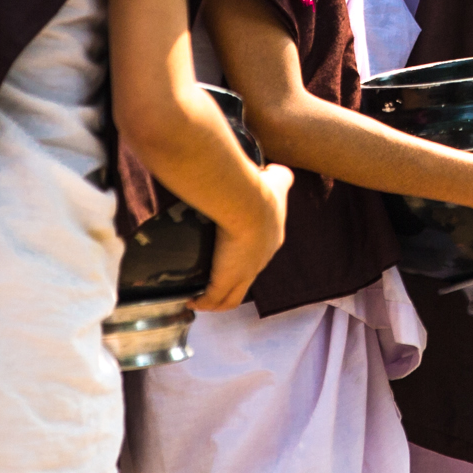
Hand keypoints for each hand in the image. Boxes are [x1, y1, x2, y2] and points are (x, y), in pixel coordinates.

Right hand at [197, 163, 294, 311]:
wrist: (249, 205)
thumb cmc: (261, 191)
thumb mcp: (278, 181)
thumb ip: (280, 175)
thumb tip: (275, 170)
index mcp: (272, 239)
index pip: (260, 253)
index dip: (247, 256)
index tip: (233, 255)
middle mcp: (260, 261)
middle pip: (246, 278)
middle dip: (232, 280)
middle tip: (215, 277)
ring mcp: (244, 274)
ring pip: (232, 296)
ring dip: (217, 300)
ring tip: (201, 298)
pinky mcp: (226, 280)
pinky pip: (215, 299)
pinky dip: (204, 303)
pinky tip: (192, 301)